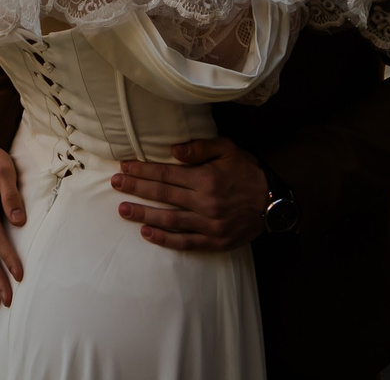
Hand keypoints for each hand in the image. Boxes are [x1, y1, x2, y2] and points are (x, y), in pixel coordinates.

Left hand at [112, 138, 268, 250]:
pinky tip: (146, 233)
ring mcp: (209, 224)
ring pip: (169, 220)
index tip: (124, 166)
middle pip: (163, 194)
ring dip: (144, 215)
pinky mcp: (214, 241)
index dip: (143, 170)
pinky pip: (185, 242)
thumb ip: (200, 148)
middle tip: (115, 184)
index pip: (166, 173)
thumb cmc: (248, 172)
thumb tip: (173, 150)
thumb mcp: (228, 149)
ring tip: (123, 210)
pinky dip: (164, 239)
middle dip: (136, 188)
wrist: (274, 203)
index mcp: (206, 178)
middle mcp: (205, 202)